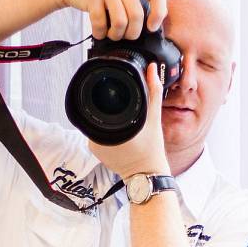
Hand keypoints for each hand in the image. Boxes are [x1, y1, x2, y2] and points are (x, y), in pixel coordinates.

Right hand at [57, 0, 166, 40]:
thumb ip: (137, 0)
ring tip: (111, 34)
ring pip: (120, 22)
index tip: (152, 27)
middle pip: (137, 16)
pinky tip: (98, 32)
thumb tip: (153, 27)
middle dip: (132, 33)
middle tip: (125, 36)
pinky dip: (100, 32)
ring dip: (116, 34)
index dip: (159, 13)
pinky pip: (101, 22)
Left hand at [87, 62, 169, 177]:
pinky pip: (96, 134)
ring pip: (95, 122)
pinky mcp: (96, 153)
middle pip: (95, 111)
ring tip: (118, 119)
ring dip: (104, 118)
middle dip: (105, 107)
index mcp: (107, 127)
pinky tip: (117, 132)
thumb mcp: (154, 118)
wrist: (148, 176)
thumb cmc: (151, 151)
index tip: (108, 90)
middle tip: (118, 106)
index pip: (96, 102)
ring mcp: (94, 146)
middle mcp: (95, 137)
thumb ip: (153, 92)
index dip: (102, 94)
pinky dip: (105, 130)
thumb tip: (151, 70)